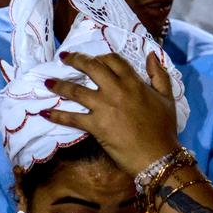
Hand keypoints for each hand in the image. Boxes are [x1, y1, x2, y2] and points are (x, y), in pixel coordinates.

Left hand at [43, 50, 178, 176]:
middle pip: (91, 68)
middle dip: (75, 60)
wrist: (157, 156)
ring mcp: (104, 107)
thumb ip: (159, 76)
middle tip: (64, 58)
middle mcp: (116, 90)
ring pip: (76, 90)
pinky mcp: (95, 126)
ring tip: (47, 81)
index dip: (100, 57)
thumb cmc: (164, 129)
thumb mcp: (167, 98)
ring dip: (59, 85)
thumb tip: (151, 56)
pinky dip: (57, 115)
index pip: (112, 60)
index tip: (93, 58)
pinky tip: (45, 112)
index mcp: (133, 82)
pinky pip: (72, 118)